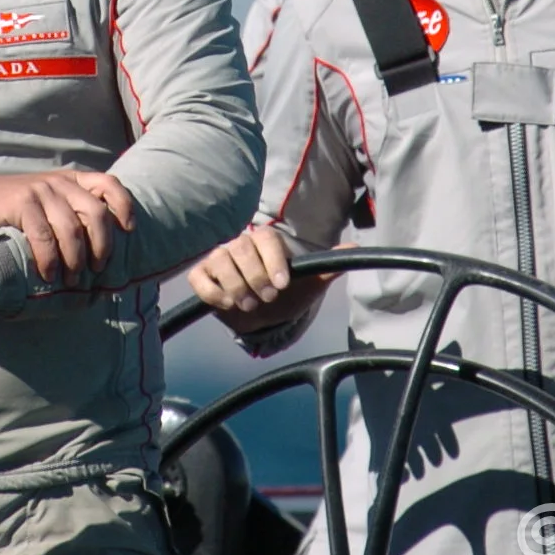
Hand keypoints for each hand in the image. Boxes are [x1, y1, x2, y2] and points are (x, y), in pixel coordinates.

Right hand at [0, 170, 133, 281]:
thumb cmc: (14, 207)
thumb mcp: (47, 201)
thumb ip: (70, 212)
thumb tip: (100, 247)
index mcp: (71, 179)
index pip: (108, 184)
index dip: (124, 205)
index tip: (129, 230)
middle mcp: (59, 182)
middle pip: (96, 212)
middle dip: (102, 244)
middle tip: (98, 268)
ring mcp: (41, 191)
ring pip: (72, 228)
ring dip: (76, 259)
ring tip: (73, 280)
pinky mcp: (22, 203)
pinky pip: (44, 236)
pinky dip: (49, 259)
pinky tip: (48, 275)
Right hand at [185, 226, 331, 336]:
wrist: (259, 317)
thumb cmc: (283, 295)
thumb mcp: (308, 284)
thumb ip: (327, 267)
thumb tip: (354, 247)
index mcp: (265, 242)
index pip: (266, 238)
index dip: (274, 260)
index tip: (283, 284)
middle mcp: (238, 245)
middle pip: (242, 249)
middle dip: (256, 277)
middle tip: (269, 298)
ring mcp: (217, 258)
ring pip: (220, 262)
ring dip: (236, 286)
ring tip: (250, 304)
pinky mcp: (200, 275)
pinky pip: (200, 279)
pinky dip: (213, 293)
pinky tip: (227, 304)